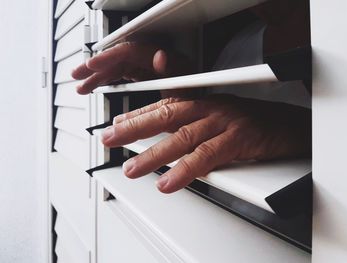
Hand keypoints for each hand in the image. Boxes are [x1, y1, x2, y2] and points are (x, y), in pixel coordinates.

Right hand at [71, 42, 192, 93]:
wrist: (201, 113)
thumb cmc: (196, 103)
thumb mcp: (187, 94)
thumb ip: (174, 75)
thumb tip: (161, 55)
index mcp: (166, 61)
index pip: (131, 52)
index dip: (110, 57)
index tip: (92, 66)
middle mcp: (155, 61)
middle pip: (120, 57)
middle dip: (97, 66)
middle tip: (78, 75)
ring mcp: (148, 68)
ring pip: (118, 66)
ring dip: (98, 76)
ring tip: (81, 87)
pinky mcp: (144, 76)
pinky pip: (121, 74)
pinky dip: (107, 81)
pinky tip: (95, 87)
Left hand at [101, 95, 310, 193]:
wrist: (287, 126)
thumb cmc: (250, 124)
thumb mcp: (216, 119)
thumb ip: (191, 127)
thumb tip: (168, 142)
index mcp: (203, 102)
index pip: (164, 105)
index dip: (138, 114)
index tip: (117, 124)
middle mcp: (209, 108)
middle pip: (166, 116)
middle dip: (135, 127)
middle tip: (110, 138)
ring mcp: (223, 122)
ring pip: (182, 137)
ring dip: (154, 154)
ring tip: (132, 169)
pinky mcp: (238, 139)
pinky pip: (207, 156)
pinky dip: (186, 170)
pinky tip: (168, 182)